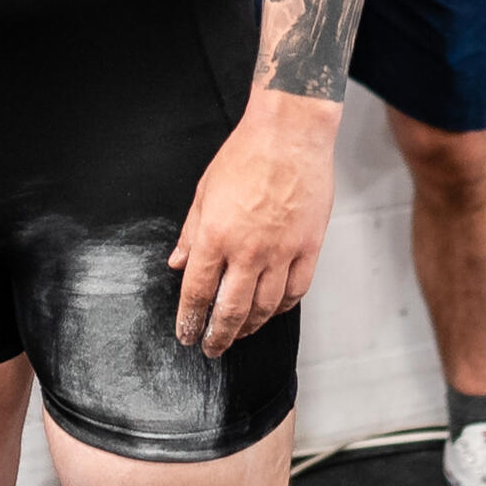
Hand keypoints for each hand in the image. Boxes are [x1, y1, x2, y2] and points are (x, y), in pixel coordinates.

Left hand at [167, 91, 339, 357]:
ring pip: (264, 307)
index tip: (186, 335)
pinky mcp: (309, 249)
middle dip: (217, 335)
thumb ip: (191, 234)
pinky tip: (271, 312)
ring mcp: (282, 252)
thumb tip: (177, 264)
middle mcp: (248, 251)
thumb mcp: (204, 192)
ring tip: (238, 334)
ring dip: (249, 326)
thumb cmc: (243, 157)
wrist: (290, 136)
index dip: (189, 319)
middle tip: (210, 349)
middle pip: (231, 309)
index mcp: (216, 236)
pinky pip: (295, 291)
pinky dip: (281, 308)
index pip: (198, 291)